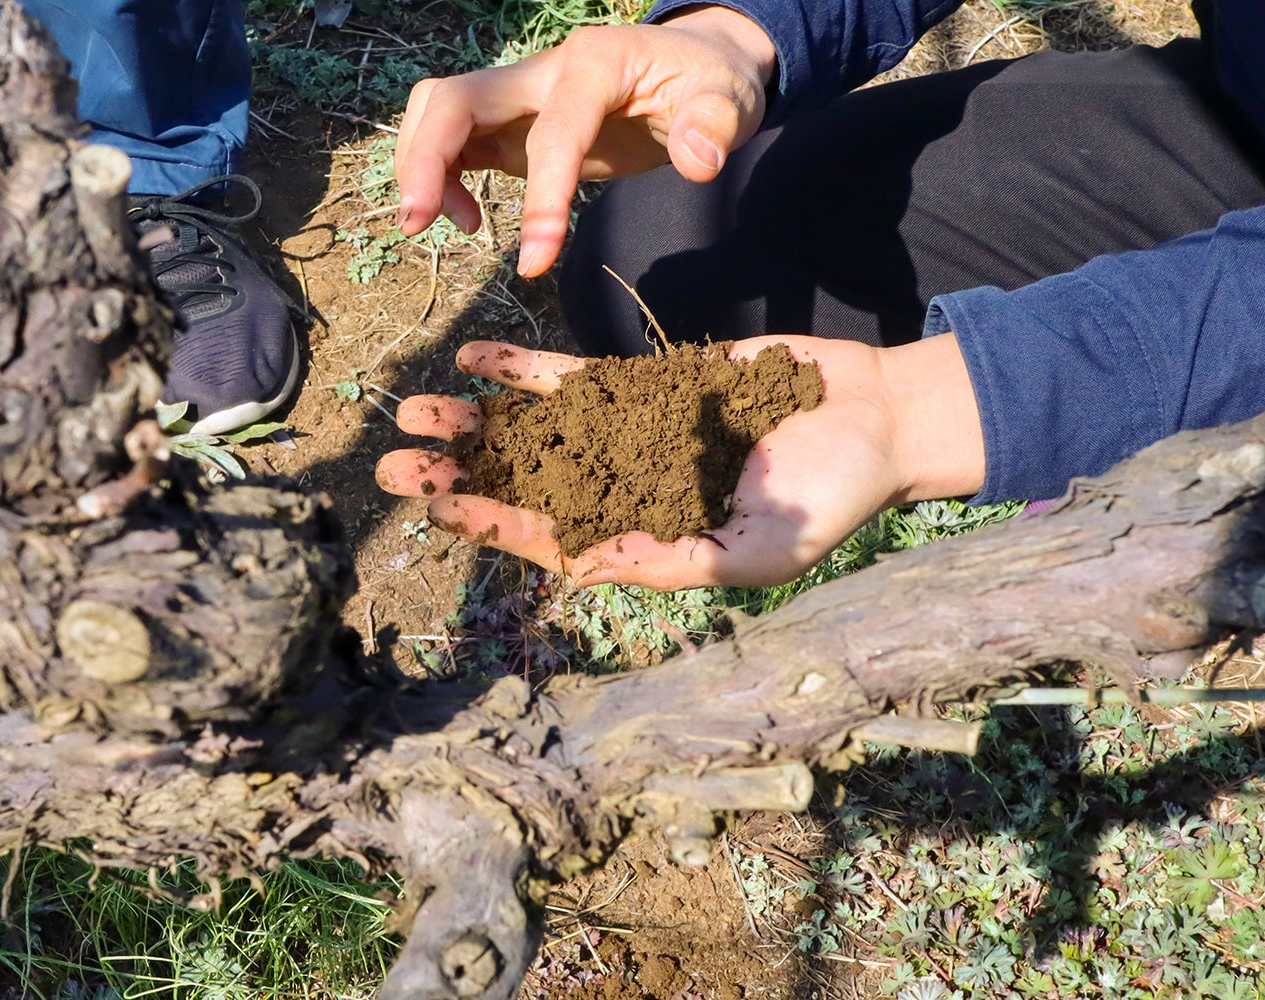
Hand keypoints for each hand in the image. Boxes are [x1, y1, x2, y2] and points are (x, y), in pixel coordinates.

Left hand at [374, 336, 984, 589]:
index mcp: (649, 539)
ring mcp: (634, 433)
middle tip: (391, 470)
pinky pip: (575, 377)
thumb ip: (673, 557)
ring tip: (412, 412)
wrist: (874, 416)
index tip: (443, 508)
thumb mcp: (759, 548)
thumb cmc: (830, 496)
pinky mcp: (649, 385)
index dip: (495, 523)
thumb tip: (583, 565)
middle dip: (461, 475)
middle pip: (526, 483)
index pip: (555, 535)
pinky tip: (476, 358)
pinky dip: (526, 368)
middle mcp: (628, 489)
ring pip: (537, 429)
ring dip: (475, 422)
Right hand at [393, 6, 776, 277]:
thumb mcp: (731, 99)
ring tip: (442, 227)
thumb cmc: (711, 83)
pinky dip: (442, 179)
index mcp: (593, 63)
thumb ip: (714, 126)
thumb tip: (699, 161)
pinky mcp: (512, 123)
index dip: (540, 199)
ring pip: (438, 112)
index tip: (535, 263)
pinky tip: (469, 221)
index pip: (552, 132)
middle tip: (417, 225)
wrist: (696, 66)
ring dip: (420, 167)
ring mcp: (520, 95)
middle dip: (425, 159)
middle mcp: (543, 71)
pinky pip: (454, 141)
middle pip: (453, 99)